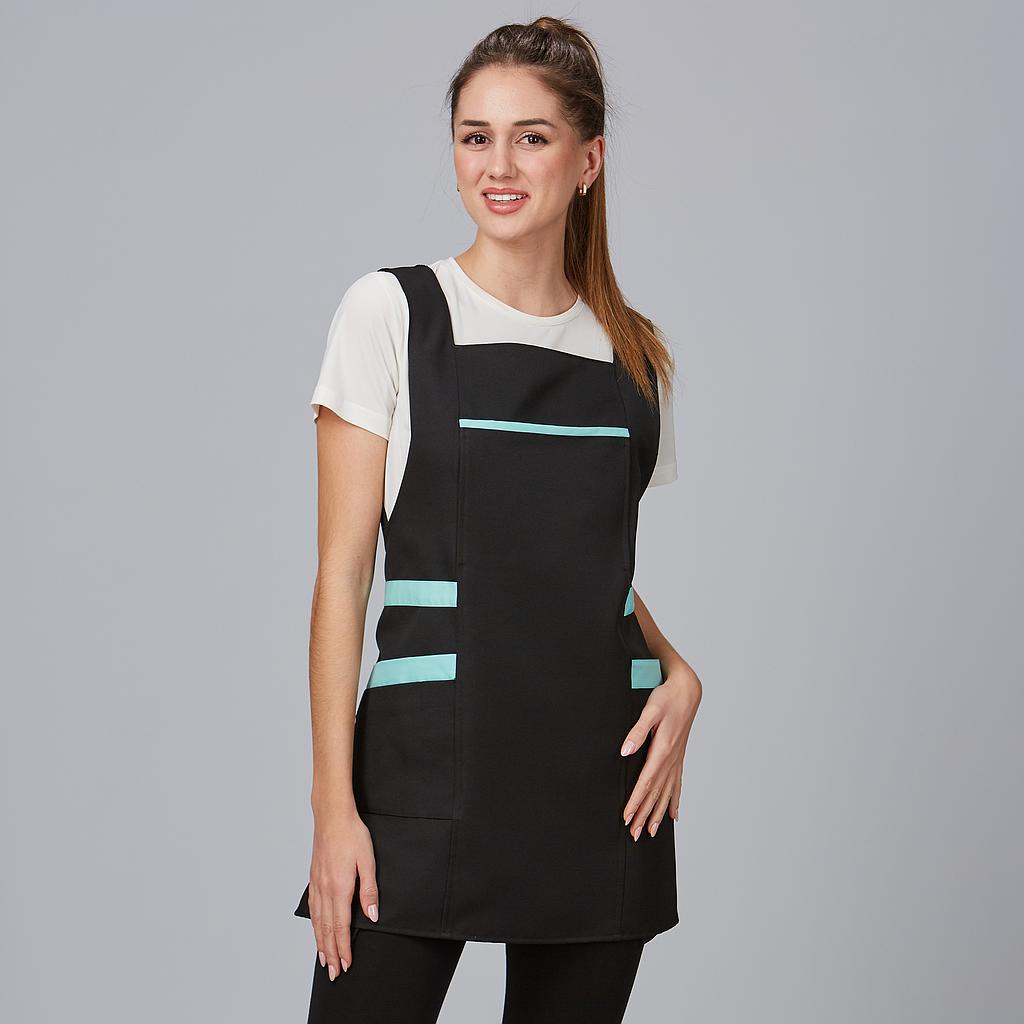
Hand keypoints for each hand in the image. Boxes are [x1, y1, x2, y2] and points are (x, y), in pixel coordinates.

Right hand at [306, 808, 378, 978]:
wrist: (332, 816)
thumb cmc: (352, 835)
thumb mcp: (367, 861)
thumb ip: (369, 891)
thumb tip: (372, 917)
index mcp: (339, 888)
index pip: (340, 926)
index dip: (343, 948)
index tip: (346, 965)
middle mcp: (324, 890)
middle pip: (326, 929)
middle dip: (331, 953)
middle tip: (334, 973)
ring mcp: (317, 884)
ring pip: (317, 921)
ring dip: (320, 943)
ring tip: (324, 959)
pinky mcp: (314, 878)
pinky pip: (313, 908)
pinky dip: (314, 925)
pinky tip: (316, 930)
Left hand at [620, 661, 701, 839]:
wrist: (687, 690)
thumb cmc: (667, 698)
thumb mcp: (650, 710)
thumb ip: (637, 731)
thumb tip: (625, 751)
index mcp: (662, 750)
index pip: (646, 782)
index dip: (636, 802)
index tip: (627, 818)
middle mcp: (671, 760)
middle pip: (656, 793)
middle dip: (644, 815)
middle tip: (634, 835)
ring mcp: (676, 760)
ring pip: (667, 793)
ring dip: (658, 814)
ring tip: (650, 832)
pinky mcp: (678, 757)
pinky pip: (677, 786)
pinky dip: (674, 802)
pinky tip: (674, 816)